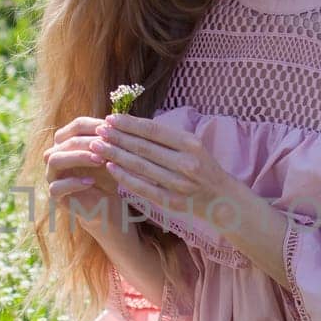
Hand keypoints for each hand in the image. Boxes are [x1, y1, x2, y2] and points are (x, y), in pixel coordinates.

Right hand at [42, 115, 122, 225]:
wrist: (107, 204)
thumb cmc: (108, 176)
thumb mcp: (110, 156)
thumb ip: (108, 141)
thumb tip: (111, 122)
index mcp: (68, 142)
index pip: (76, 126)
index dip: (93, 125)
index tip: (111, 128)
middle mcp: (55, 155)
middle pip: (64, 141)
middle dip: (87, 141)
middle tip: (106, 146)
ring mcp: (52, 175)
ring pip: (55, 160)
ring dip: (78, 157)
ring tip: (99, 160)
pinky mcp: (54, 195)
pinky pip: (56, 187)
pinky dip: (73, 183)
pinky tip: (90, 182)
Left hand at [91, 113, 249, 232]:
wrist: (222, 200)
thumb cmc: (203, 168)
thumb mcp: (193, 146)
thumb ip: (167, 137)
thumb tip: (133, 124)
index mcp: (191, 144)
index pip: (153, 131)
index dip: (129, 124)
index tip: (111, 119)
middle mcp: (186, 163)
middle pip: (143, 147)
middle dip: (117, 138)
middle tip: (98, 130)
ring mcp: (178, 184)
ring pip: (140, 166)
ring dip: (115, 155)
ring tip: (97, 146)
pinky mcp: (171, 201)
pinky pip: (142, 187)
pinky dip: (124, 176)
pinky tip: (110, 167)